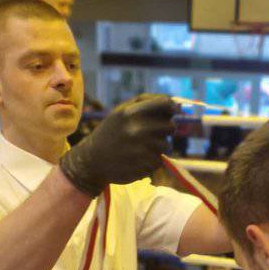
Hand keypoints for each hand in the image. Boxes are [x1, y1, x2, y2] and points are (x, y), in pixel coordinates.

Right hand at [60, 94, 177, 198]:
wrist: (91, 161)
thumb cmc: (111, 132)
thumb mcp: (122, 111)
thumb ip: (147, 104)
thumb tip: (177, 104)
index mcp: (131, 112)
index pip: (165, 104)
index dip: (171, 108)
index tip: (170, 112)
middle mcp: (137, 129)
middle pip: (170, 126)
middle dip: (164, 130)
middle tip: (151, 133)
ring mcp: (142, 149)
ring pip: (166, 146)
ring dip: (158, 147)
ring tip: (140, 148)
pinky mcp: (144, 166)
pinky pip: (159, 160)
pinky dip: (152, 160)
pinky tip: (138, 159)